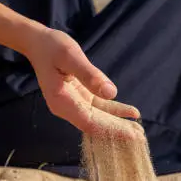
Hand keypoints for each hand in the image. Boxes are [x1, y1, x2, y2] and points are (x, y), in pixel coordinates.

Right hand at [26, 27, 142, 138]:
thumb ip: (89, 75)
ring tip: (139, 128)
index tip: (131, 134)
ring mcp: (73, 104)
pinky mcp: (79, 97)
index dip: (111, 130)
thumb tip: (111, 93)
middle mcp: (66, 107)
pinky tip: (131, 113)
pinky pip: (99, 108)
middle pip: (95, 125)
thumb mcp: (70, 56)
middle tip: (141, 136)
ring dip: (118, 123)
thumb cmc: (52, 47)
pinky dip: (114, 111)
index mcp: (61, 101)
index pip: (89, 122)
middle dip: (117, 131)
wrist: (38, 43)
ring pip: (98, 119)